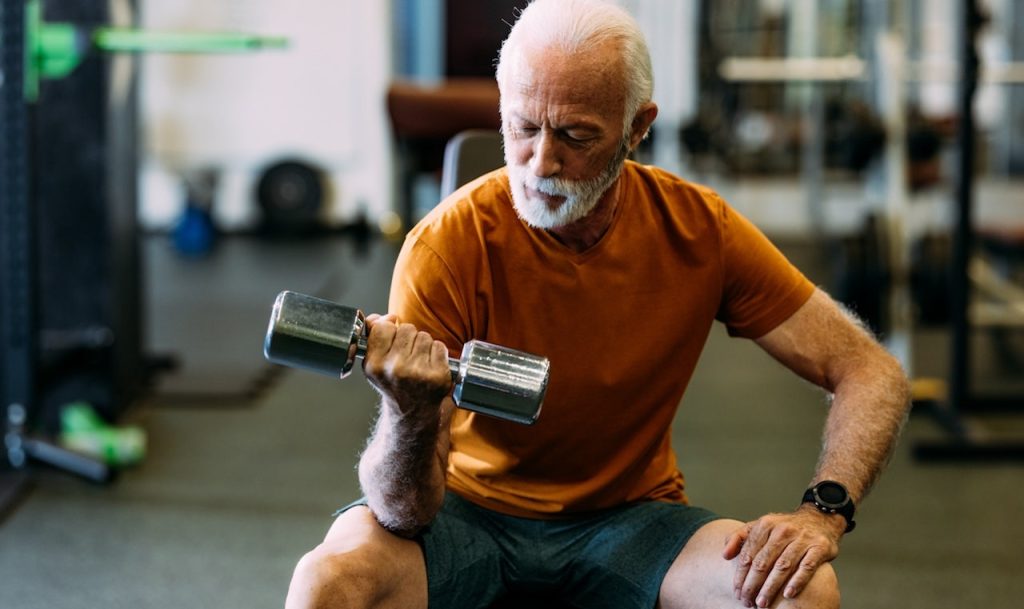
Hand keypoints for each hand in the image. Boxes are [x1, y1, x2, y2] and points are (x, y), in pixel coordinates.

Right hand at [361, 314, 452, 418]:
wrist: (411, 411)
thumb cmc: (393, 383)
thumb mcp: (374, 362)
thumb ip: (373, 334)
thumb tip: (382, 317)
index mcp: (375, 365)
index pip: (383, 327)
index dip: (389, 331)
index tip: (392, 342)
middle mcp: (395, 369)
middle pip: (407, 329)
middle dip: (408, 338)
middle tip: (406, 356)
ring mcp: (418, 373)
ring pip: (424, 336)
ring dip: (423, 345)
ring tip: (418, 362)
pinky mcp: (438, 376)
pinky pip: (439, 346)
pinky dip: (437, 353)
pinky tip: (429, 366)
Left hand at [723, 506, 843, 607]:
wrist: (819, 519)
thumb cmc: (784, 528)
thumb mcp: (760, 526)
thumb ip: (739, 537)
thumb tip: (725, 555)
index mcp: (765, 525)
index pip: (748, 554)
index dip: (741, 575)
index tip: (737, 591)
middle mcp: (783, 530)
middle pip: (763, 562)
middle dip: (753, 584)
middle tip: (747, 601)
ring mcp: (802, 538)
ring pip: (783, 566)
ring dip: (771, 587)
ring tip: (762, 602)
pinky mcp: (819, 547)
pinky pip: (807, 567)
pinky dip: (797, 581)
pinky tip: (787, 594)